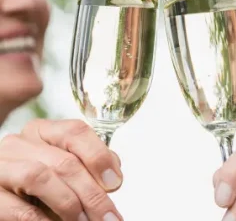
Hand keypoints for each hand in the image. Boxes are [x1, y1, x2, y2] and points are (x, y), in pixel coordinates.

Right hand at [0, 119, 123, 220]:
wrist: (5, 204)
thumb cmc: (35, 188)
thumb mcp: (62, 170)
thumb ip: (87, 164)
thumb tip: (114, 176)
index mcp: (42, 131)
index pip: (75, 131)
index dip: (99, 156)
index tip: (115, 182)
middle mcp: (19, 143)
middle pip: (64, 161)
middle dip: (92, 193)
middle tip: (108, 217)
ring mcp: (0, 167)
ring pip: (40, 177)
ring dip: (69, 203)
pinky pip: (19, 208)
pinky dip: (43, 220)